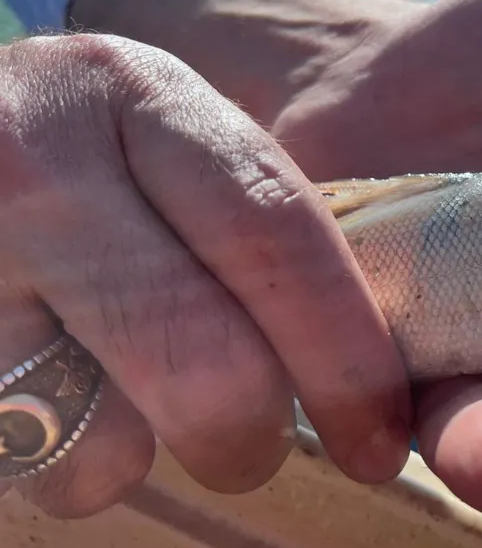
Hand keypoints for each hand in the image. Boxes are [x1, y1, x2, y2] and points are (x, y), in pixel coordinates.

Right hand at [0, 34, 412, 516]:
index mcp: (144, 94)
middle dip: (252, 435)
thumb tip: (381, 354)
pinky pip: (21, 453)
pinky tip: (53, 386)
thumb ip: (255, 217)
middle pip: (205, 357)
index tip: (379, 439)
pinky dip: (60, 451)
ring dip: (135, 450)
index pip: (276, 235)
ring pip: (101, 435)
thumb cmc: (82, 153)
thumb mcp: (165, 138)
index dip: (345, 355)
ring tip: (124, 393)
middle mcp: (44, 156)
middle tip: (254, 447)